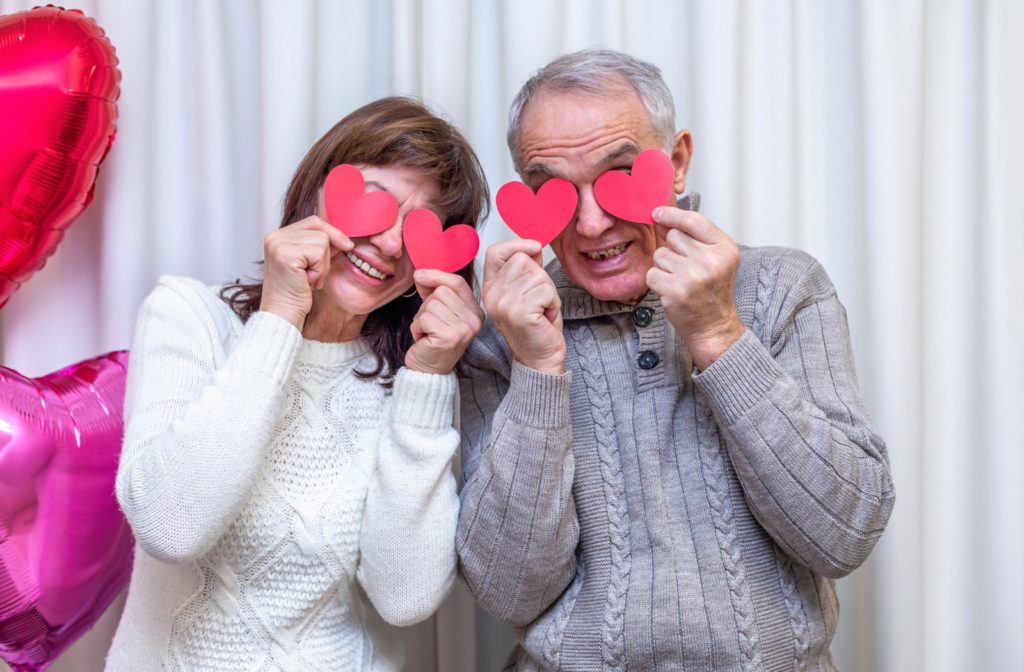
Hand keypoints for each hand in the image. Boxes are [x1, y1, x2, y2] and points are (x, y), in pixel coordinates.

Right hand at [259, 216, 352, 328]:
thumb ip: (321, 246)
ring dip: (322, 264)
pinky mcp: (285, 254)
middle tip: (318, 272)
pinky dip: (319, 270)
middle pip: (319, 228)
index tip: (346, 246)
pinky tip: (307, 281)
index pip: (313, 222)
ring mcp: (278, 244)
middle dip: (328, 249)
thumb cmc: (297, 292)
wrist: (285, 314)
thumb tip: (344, 237)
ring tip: (309, 278)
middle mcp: (274, 237)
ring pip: (322, 241)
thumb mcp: (310, 263)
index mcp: (278, 236)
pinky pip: (318, 253)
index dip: (332, 233)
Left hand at [404, 270, 483, 374]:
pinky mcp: (449, 337)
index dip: (436, 276)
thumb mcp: (437, 312)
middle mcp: (474, 320)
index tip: (419, 275)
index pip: (457, 283)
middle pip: (442, 292)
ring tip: (427, 332)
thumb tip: (421, 273)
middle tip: (430, 324)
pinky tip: (423, 339)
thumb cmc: (432, 341)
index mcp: (475, 312)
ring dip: (421, 318)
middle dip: (427, 305)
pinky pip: (424, 318)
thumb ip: (433, 291)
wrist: (429, 371)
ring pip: (431, 304)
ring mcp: (463, 329)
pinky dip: (417, 328)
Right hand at [481, 239, 564, 374]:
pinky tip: (545, 317)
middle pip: (523, 260)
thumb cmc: (537, 327)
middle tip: (539, 300)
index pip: (496, 252)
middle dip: (540, 277)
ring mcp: (503, 303)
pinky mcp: (518, 312)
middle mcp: (492, 295)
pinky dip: (553, 302)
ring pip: (537, 275)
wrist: (540, 359)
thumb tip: (533, 247)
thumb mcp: (528, 292)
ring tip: (542, 310)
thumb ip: (527, 268)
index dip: (517, 244)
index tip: (535, 248)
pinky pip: (546, 290)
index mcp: (491, 288)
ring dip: (549, 292)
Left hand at [647, 206, 744, 369]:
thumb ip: (693, 237)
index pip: (693, 220)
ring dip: (664, 267)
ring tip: (680, 281)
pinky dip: (657, 282)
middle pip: (673, 236)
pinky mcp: (674, 290)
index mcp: (724, 248)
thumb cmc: (712, 292)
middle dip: (673, 250)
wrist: (713, 327)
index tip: (657, 213)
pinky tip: (671, 290)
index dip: (672, 215)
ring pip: (660, 254)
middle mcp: (710, 260)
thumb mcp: (715, 259)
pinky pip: (651, 273)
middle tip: (686, 269)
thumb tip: (661, 219)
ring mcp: (692, 276)